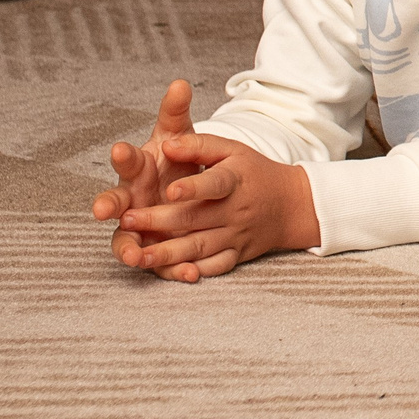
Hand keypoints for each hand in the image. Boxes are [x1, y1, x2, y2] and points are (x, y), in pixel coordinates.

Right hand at [91, 80, 209, 268]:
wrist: (189, 192)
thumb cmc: (176, 162)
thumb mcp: (179, 137)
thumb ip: (176, 113)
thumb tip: (180, 83)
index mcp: (138, 169)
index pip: (127, 160)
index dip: (123, 156)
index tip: (120, 148)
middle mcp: (131, 200)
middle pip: (114, 202)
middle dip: (106, 205)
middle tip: (101, 210)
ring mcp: (139, 227)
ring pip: (126, 241)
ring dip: (128, 249)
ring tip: (134, 257)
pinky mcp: (154, 250)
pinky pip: (159, 263)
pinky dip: (171, 270)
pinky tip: (187, 273)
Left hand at [92, 86, 317, 282]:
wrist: (291, 205)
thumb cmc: (254, 172)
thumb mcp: (233, 150)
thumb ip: (199, 146)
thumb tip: (166, 145)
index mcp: (235, 179)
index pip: (214, 184)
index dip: (194, 187)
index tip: (170, 189)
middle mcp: (236, 209)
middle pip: (195, 218)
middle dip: (159, 221)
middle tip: (127, 220)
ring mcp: (236, 235)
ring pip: (199, 247)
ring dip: (167, 253)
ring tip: (138, 255)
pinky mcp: (236, 255)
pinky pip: (214, 267)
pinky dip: (193, 272)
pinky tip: (170, 273)